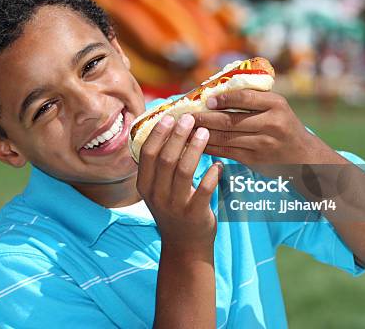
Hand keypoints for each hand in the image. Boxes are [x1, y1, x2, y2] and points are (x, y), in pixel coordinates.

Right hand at [136, 113, 222, 250]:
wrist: (185, 248)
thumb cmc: (174, 210)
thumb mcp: (158, 190)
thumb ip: (159, 165)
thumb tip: (169, 128)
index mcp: (145, 185)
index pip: (147, 154)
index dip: (158, 133)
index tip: (170, 116)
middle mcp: (157, 195)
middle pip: (165, 158)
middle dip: (178, 135)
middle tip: (190, 119)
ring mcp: (175, 206)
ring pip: (184, 170)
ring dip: (196, 149)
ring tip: (205, 133)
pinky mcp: (195, 214)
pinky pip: (205, 189)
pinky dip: (213, 174)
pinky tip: (219, 164)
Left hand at [192, 90, 343, 165]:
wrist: (304, 155)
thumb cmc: (283, 124)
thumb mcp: (277, 106)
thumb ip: (253, 98)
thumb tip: (215, 91)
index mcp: (276, 104)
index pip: (245, 98)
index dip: (224, 98)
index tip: (207, 100)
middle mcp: (272, 123)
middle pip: (231, 120)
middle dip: (205, 118)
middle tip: (186, 116)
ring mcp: (264, 143)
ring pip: (227, 138)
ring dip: (203, 134)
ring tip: (186, 130)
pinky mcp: (256, 160)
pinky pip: (228, 152)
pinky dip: (210, 148)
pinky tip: (197, 144)